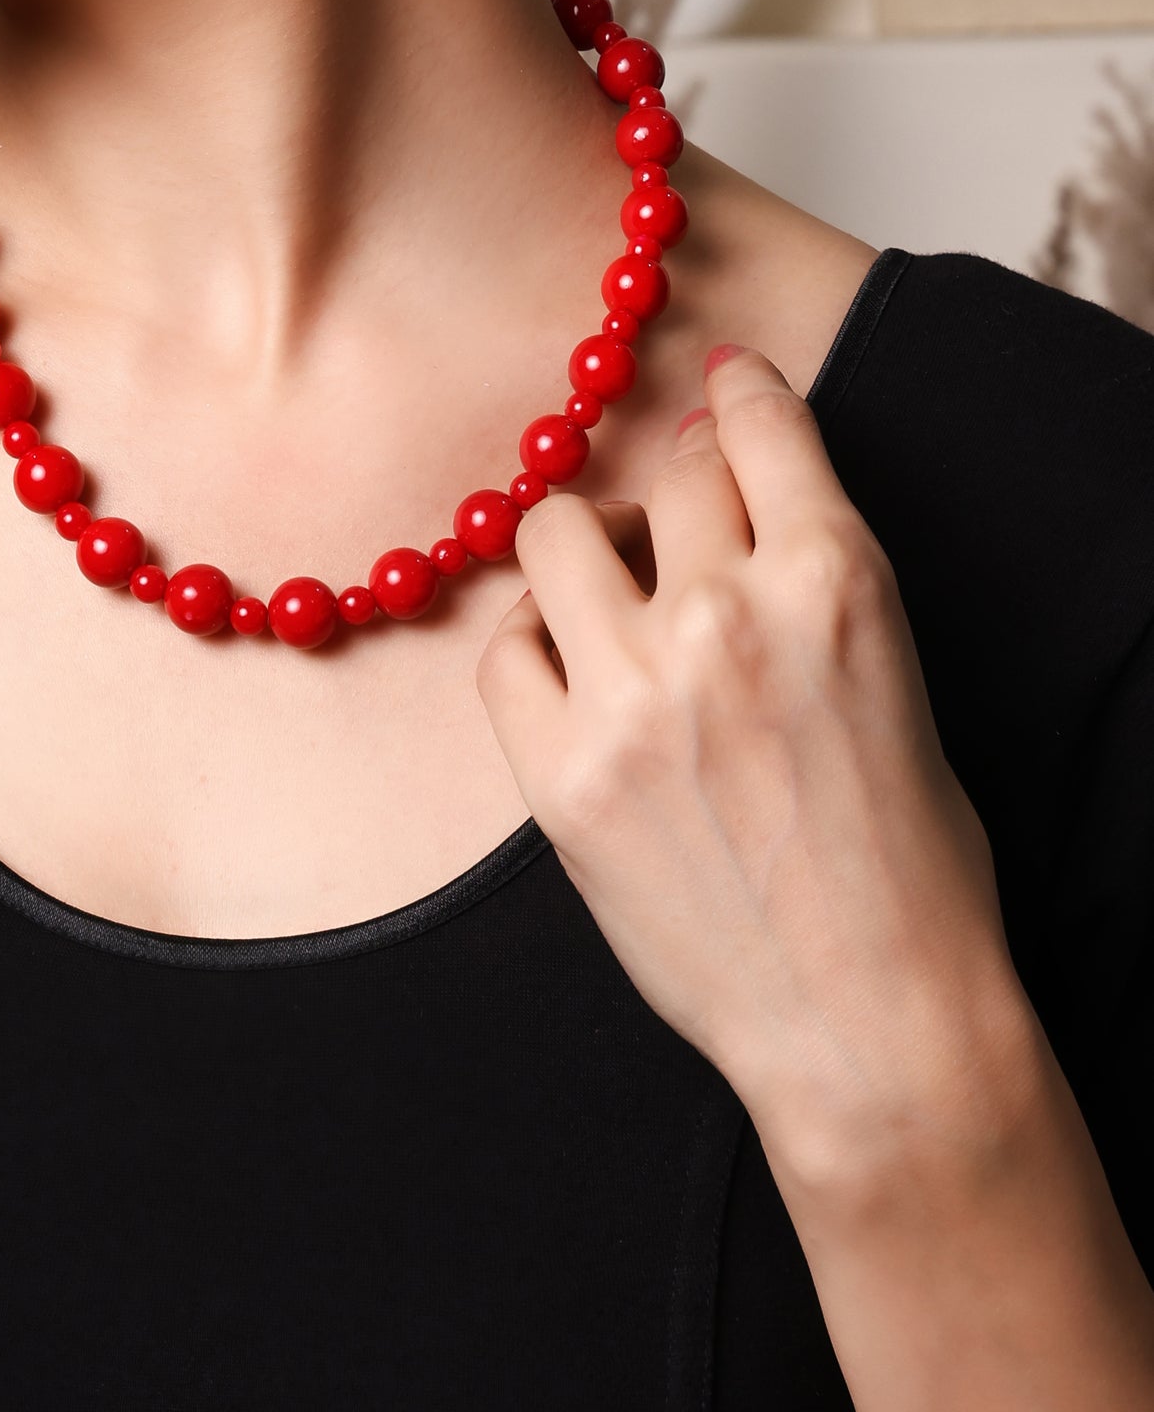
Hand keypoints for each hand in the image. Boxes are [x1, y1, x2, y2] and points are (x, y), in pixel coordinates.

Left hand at [476, 346, 1026, 1185]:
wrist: (871, 1025)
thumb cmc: (907, 864)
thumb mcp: (890, 671)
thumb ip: (808, 567)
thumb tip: (728, 475)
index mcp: (836, 578)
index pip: (756, 424)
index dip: (735, 395)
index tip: (721, 386)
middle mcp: (727, 614)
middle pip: (666, 474)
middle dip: (676, 498)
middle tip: (677, 537)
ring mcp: (632, 693)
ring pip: (557, 532)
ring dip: (588, 550)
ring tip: (614, 597)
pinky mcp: (559, 774)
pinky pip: (504, 650)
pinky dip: (534, 647)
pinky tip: (573, 677)